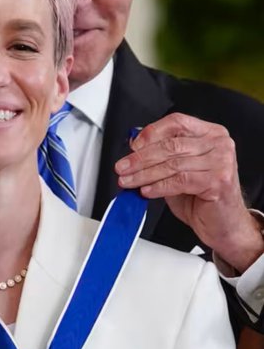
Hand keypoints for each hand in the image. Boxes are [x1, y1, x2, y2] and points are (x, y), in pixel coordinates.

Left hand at [115, 113, 263, 271]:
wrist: (225, 225)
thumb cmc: (203, 198)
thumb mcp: (180, 170)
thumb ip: (162, 156)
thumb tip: (135, 146)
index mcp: (211, 134)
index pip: (177, 123)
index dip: (152, 133)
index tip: (133, 146)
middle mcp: (219, 144)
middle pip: (171, 145)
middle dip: (141, 158)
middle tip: (123, 167)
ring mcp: (221, 162)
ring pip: (172, 164)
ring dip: (144, 174)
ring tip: (129, 181)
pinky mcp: (218, 181)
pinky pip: (180, 180)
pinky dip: (159, 186)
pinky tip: (146, 191)